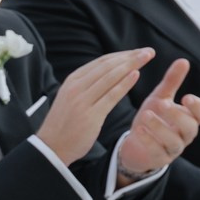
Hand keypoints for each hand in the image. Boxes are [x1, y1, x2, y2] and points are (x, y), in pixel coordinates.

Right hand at [35, 49, 154, 166]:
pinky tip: (136, 75)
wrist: (51, 148)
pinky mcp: (90, 115)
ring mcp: (82, 101)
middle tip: (149, 51)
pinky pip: (111, 96)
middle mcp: (76, 87)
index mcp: (73, 80)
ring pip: (111, 77)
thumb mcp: (73, 96)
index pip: (102, 61)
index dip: (123, 55)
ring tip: (147, 58)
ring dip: (131, 65)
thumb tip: (112, 70)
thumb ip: (89, 83)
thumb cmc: (66, 122)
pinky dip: (124, 84)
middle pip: (108, 66)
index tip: (138, 51)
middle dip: (130, 57)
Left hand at [115, 58, 199, 179]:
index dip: (198, 107)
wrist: (135, 144)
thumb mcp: (160, 97)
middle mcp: (185, 135)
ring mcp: (173, 149)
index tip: (186, 97)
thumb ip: (172, 81)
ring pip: (174, 141)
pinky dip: (148, 140)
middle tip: (162, 104)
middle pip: (190, 127)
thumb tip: (184, 60)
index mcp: (190, 118)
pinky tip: (138, 130)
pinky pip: (156, 152)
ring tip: (145, 116)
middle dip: (176, 115)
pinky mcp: (159, 159)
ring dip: (160, 128)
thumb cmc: (153, 118)